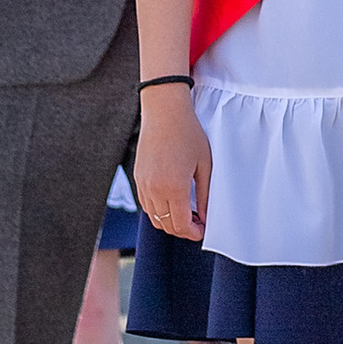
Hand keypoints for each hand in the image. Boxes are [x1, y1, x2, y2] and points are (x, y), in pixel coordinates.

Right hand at [134, 90, 211, 240]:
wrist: (164, 111)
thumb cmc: (188, 134)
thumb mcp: (204, 164)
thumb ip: (205, 195)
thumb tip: (205, 217)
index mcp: (174, 187)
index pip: (181, 225)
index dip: (193, 233)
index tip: (202, 230)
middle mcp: (155, 189)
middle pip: (166, 225)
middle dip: (182, 230)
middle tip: (196, 223)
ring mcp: (143, 184)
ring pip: (154, 217)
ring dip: (169, 222)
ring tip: (185, 214)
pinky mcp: (137, 177)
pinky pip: (146, 205)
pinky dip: (158, 211)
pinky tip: (171, 203)